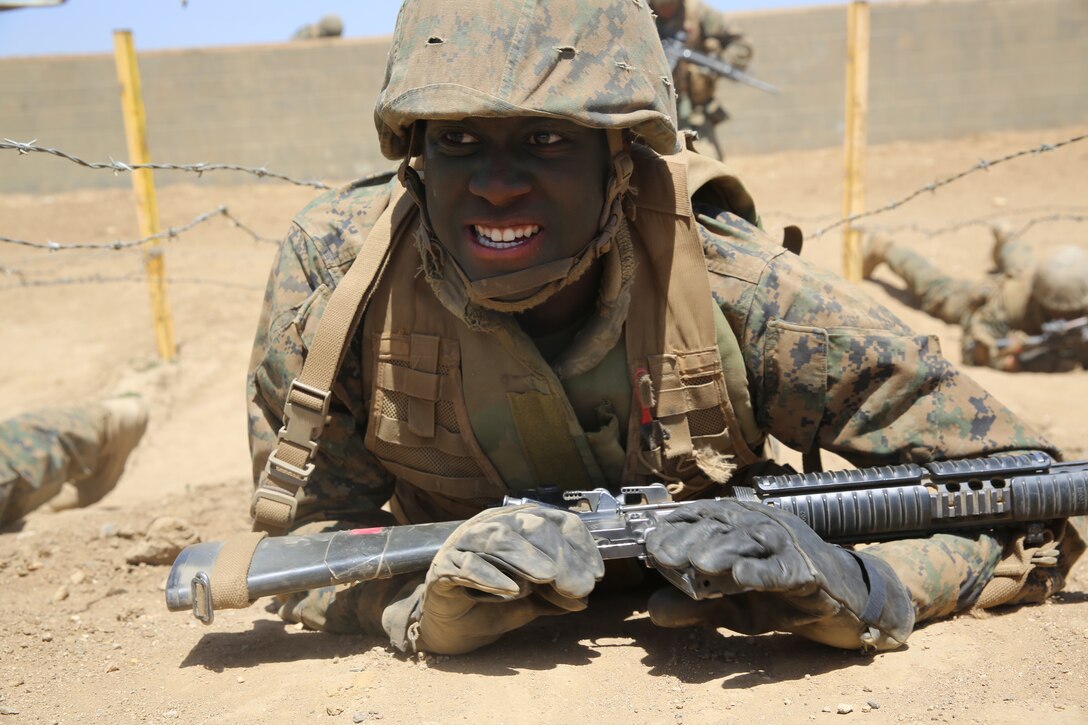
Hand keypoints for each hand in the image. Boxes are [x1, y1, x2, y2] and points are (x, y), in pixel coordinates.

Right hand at [387, 504, 604, 653]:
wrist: (455, 626)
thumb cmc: (497, 602)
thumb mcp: (535, 601)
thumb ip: (556, 597)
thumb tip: (584, 598)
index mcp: (519, 525)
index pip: (554, 521)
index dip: (579, 544)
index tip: (596, 575)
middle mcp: (492, 525)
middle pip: (528, 526)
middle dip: (557, 554)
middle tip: (577, 585)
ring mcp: (465, 543)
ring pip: (496, 538)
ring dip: (524, 557)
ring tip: (547, 577)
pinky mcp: (443, 568)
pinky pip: (465, 565)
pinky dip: (489, 577)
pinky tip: (510, 590)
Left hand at [645, 499, 913, 650]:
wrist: (843, 605)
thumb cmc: (782, 597)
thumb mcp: (731, 605)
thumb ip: (693, 606)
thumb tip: (650, 611)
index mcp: (739, 527)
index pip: (701, 520)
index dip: (674, 531)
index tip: (649, 548)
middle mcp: (761, 526)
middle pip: (721, 528)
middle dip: (689, 540)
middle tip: (662, 556)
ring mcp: (787, 544)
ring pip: (751, 541)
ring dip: (723, 550)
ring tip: (696, 563)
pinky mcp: (810, 570)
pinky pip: (784, 569)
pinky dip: (763, 572)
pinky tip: (742, 579)